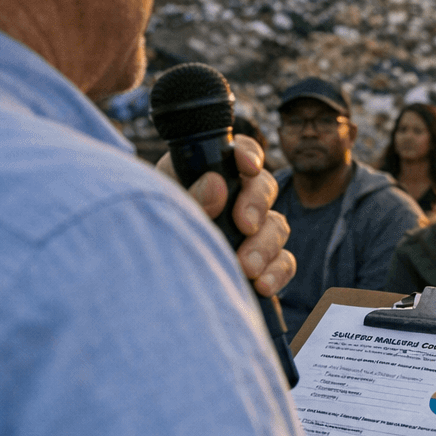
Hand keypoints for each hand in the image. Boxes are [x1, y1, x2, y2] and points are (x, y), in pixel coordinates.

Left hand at [157, 136, 294, 295]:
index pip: (241, 151)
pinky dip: (277, 271)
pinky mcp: (263, 260)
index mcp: (211, 171)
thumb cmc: (152, 231)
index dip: (249, 155)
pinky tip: (262, 285)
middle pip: (264, 187)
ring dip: (266, 246)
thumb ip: (189, 196)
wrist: (152, 279)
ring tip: (247, 268)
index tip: (248, 168)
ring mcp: (253, 228)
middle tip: (244, 226)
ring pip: (277, 225)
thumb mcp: (164, 209)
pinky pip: (283, 261)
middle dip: (258, 205)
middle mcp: (237, 195)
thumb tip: (216, 185)